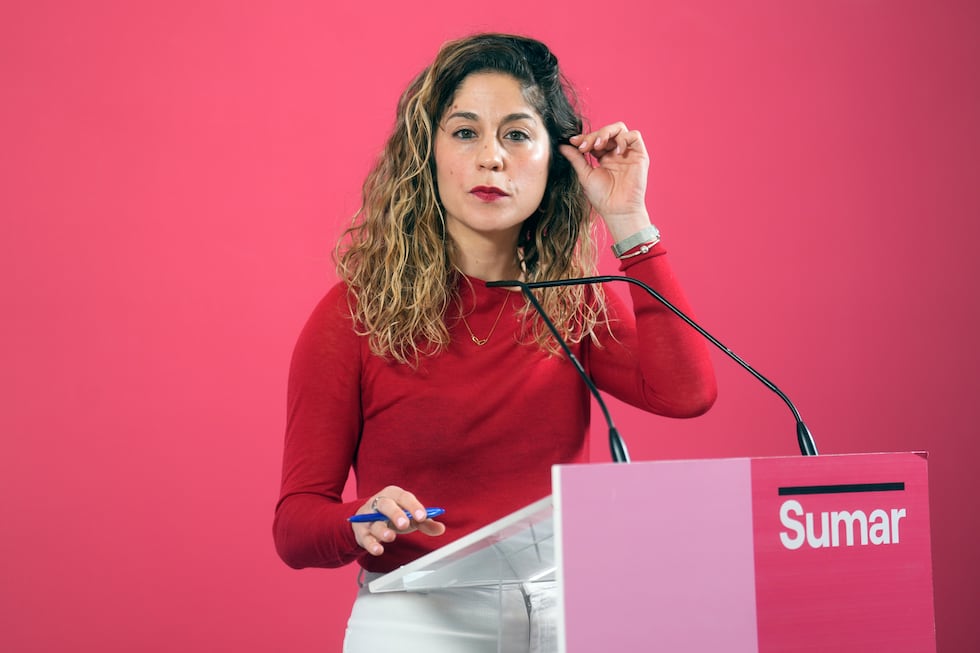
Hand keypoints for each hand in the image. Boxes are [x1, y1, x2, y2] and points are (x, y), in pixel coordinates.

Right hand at [351, 485, 445, 556]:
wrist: (367, 520)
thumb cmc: (392, 516)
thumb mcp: (409, 517)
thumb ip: (424, 522)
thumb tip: (441, 528)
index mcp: (393, 495)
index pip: (404, 497)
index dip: (413, 506)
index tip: (422, 516)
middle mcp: (379, 503)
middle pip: (386, 505)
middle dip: (396, 514)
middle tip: (405, 524)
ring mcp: (368, 518)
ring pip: (375, 522)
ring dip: (382, 530)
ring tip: (390, 537)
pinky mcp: (361, 532)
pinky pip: (366, 538)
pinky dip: (371, 544)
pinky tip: (378, 549)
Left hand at [559, 122, 651, 239]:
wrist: (617, 210)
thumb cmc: (602, 197)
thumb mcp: (585, 174)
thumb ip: (575, 158)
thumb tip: (562, 145)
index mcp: (603, 157)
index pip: (595, 139)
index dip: (585, 137)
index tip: (573, 142)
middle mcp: (616, 153)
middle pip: (607, 131)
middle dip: (594, 135)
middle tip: (584, 146)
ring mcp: (628, 153)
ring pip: (619, 129)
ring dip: (606, 133)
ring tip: (598, 146)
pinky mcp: (640, 155)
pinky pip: (634, 136)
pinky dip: (623, 139)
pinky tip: (615, 152)